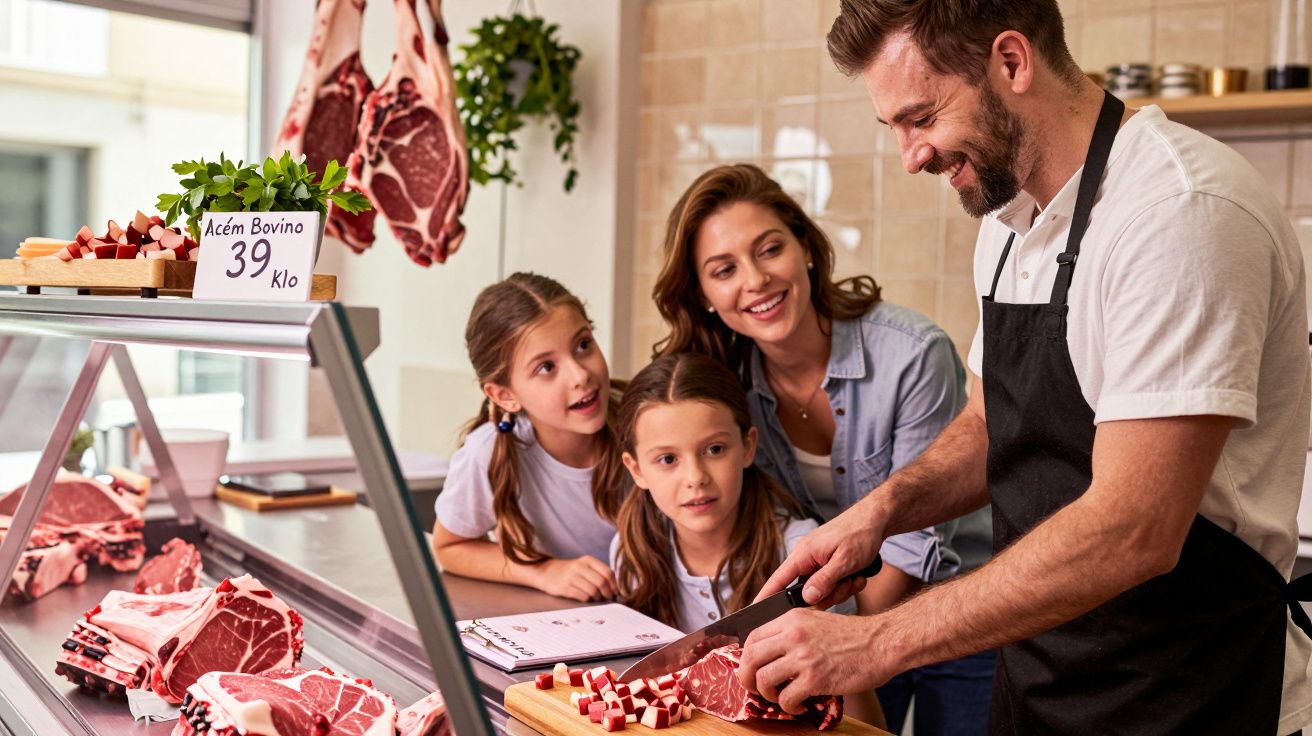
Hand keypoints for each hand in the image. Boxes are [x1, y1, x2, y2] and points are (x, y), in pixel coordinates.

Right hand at [536, 556, 617, 601]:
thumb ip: (598, 572)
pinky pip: (582, 596)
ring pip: (593, 591)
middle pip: (601, 582)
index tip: (615, 591)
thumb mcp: (583, 565)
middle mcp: (579, 567)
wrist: (546, 572)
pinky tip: (586, 599)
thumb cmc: (569, 571)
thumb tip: (614, 588)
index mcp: (587, 560)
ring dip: (598, 598)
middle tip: (608, 598)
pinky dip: (588, 600)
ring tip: (597, 599)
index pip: (607, 572)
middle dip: (607, 593)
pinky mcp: (564, 588)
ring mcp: (571, 577)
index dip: (613, 584)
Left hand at [736, 609, 896, 713]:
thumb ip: (793, 631)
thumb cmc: (854, 635)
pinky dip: (788, 706)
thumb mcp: (817, 620)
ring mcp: (803, 657)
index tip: (751, 668)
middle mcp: (793, 634)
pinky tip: (798, 704)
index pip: (753, 636)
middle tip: (753, 687)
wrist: (881, 643)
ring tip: (780, 696)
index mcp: (793, 618)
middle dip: (746, 677)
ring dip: (767, 694)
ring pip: (764, 679)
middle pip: (751, 657)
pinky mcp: (815, 678)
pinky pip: (786, 698)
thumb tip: (772, 651)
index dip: (746, 656)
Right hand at [753, 503, 885, 606]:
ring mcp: (817, 563)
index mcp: (803, 554)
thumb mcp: (844, 561)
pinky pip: (831, 585)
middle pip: (806, 592)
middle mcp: (806, 559)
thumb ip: (824, 581)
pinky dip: (846, 584)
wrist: (875, 519)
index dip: (766, 597)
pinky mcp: (827, 566)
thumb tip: (806, 598)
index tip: (755, 613)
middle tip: (846, 585)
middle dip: (828, 594)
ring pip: (821, 591)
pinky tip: (857, 576)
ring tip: (855, 577)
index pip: (778, 580)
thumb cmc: (859, 533)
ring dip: (841, 589)